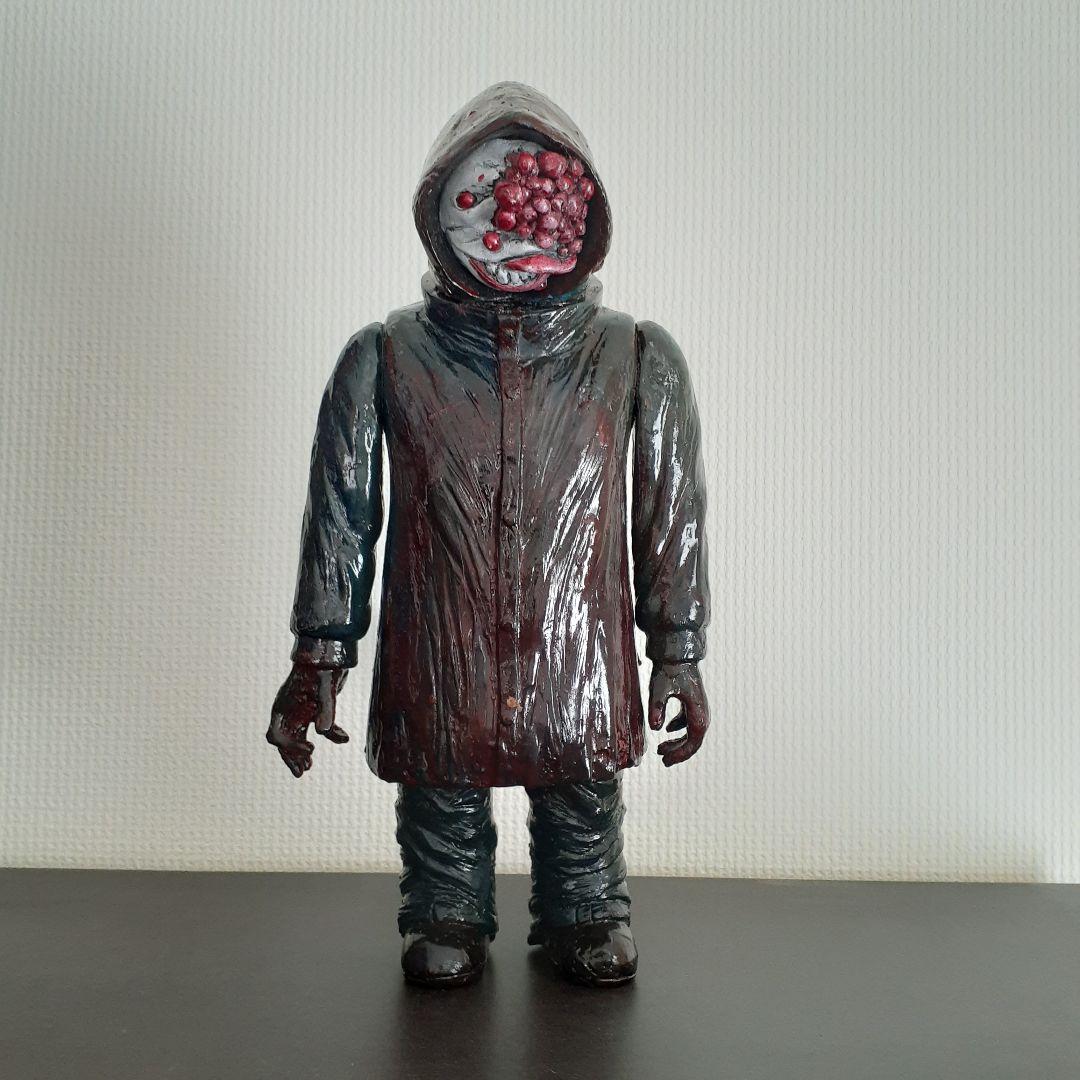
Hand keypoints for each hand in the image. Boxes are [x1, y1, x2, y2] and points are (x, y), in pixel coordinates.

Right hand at [266, 663, 349, 777]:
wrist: (331, 647)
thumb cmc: (324, 664)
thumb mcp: (326, 686)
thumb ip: (326, 709)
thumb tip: (323, 733)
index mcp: (287, 705)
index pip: (279, 734)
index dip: (291, 748)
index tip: (311, 752)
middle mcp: (291, 708)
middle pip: (284, 740)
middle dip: (291, 757)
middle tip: (302, 772)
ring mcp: (302, 708)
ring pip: (297, 735)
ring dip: (302, 751)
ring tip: (309, 766)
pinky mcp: (314, 706)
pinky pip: (317, 725)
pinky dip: (329, 734)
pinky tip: (343, 738)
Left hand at [648, 661, 708, 766]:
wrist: (677, 652)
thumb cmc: (669, 669)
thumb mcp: (659, 689)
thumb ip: (656, 708)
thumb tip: (655, 728)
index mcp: (698, 712)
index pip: (693, 742)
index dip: (680, 754)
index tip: (666, 760)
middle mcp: (702, 711)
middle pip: (693, 740)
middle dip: (678, 752)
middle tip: (662, 759)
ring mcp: (698, 706)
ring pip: (691, 731)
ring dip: (678, 741)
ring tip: (661, 749)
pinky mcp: (692, 701)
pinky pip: (689, 721)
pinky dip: (678, 728)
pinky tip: (667, 730)